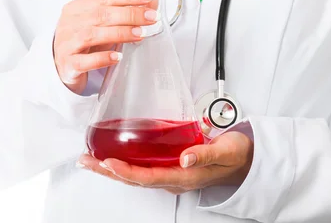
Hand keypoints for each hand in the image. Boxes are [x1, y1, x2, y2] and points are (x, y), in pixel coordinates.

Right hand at [53, 0, 159, 93]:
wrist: (60, 66)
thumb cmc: (82, 41)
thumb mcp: (99, 24)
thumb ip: (121, 14)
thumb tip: (151, 4)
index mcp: (78, 8)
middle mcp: (70, 23)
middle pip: (101, 14)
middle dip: (130, 14)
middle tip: (151, 17)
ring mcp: (67, 44)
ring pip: (93, 35)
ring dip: (119, 33)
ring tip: (140, 34)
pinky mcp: (68, 64)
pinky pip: (84, 61)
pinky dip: (102, 58)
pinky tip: (117, 57)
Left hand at [78, 131, 253, 194]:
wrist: (245, 160)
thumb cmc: (236, 155)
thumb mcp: (225, 151)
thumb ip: (205, 154)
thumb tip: (185, 157)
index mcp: (185, 176)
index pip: (149, 177)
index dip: (127, 172)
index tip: (108, 162)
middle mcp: (174, 179)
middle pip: (135, 179)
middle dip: (108, 171)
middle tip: (86, 161)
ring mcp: (171, 175)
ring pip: (135, 175)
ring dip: (111, 169)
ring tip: (90, 160)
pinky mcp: (171, 168)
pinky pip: (143, 169)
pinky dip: (124, 164)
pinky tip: (113, 158)